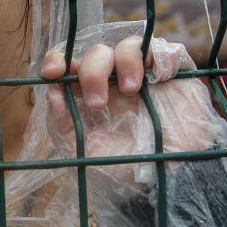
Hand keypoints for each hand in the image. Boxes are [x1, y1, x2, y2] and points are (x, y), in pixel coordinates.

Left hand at [40, 36, 218, 185]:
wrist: (164, 180)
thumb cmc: (121, 167)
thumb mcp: (82, 151)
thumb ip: (61, 123)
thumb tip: (50, 93)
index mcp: (90, 92)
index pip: (70, 64)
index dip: (58, 60)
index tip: (52, 73)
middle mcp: (115, 79)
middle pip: (98, 52)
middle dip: (93, 72)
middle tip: (97, 103)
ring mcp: (145, 75)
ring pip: (129, 45)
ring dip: (125, 61)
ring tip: (131, 90)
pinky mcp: (175, 76)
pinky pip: (169, 51)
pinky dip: (162, 56)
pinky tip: (160, 77)